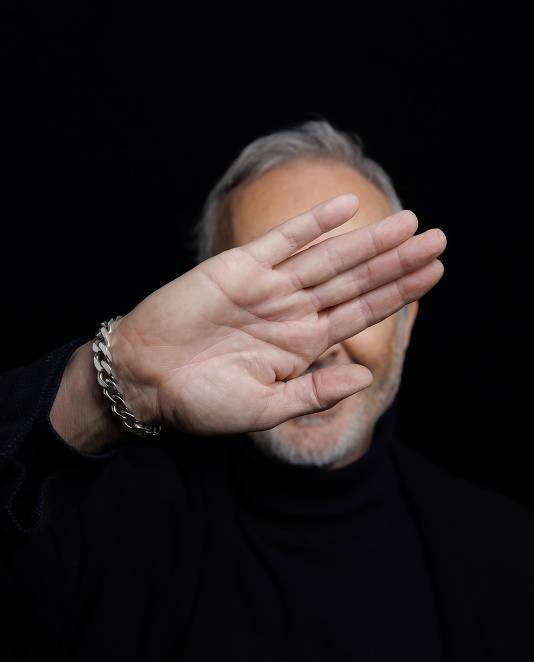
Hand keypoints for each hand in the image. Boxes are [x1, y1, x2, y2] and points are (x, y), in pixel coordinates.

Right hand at [112, 194, 444, 434]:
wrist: (146, 379)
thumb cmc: (201, 401)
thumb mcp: (267, 407)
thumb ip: (315, 390)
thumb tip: (363, 376)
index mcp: (302, 345)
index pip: (361, 312)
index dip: (398, 293)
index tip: (433, 274)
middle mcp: (293, 311)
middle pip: (355, 279)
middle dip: (397, 260)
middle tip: (439, 239)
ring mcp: (270, 287)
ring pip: (329, 257)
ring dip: (369, 240)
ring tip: (410, 223)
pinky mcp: (241, 267)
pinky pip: (284, 240)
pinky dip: (314, 224)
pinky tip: (348, 207)